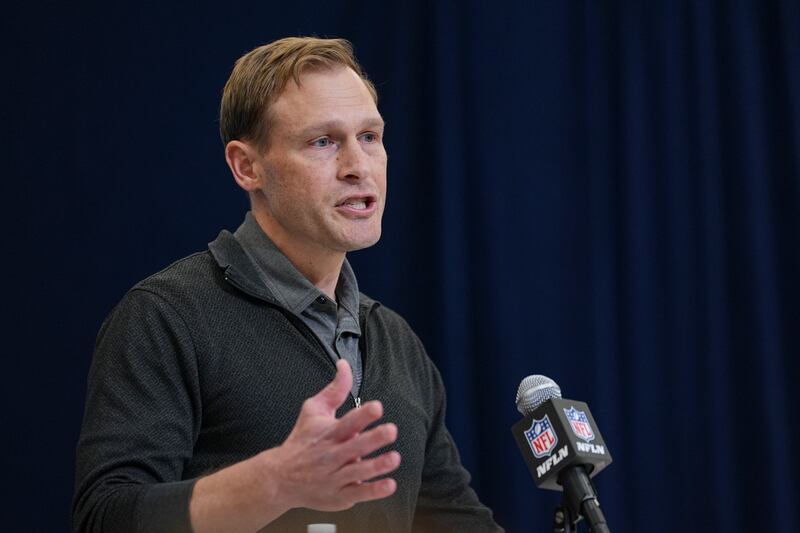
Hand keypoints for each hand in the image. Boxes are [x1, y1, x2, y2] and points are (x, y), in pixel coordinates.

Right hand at [264, 359, 400, 511]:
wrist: (280, 478)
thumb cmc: (302, 441)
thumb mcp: (313, 411)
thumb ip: (335, 389)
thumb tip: (345, 365)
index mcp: (329, 433)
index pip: (347, 421)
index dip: (363, 415)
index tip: (377, 407)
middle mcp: (333, 455)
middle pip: (355, 446)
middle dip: (374, 438)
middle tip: (391, 431)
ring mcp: (336, 476)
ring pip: (359, 471)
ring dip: (377, 465)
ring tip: (394, 458)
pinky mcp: (339, 495)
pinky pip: (359, 493)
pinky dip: (374, 490)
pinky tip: (389, 484)